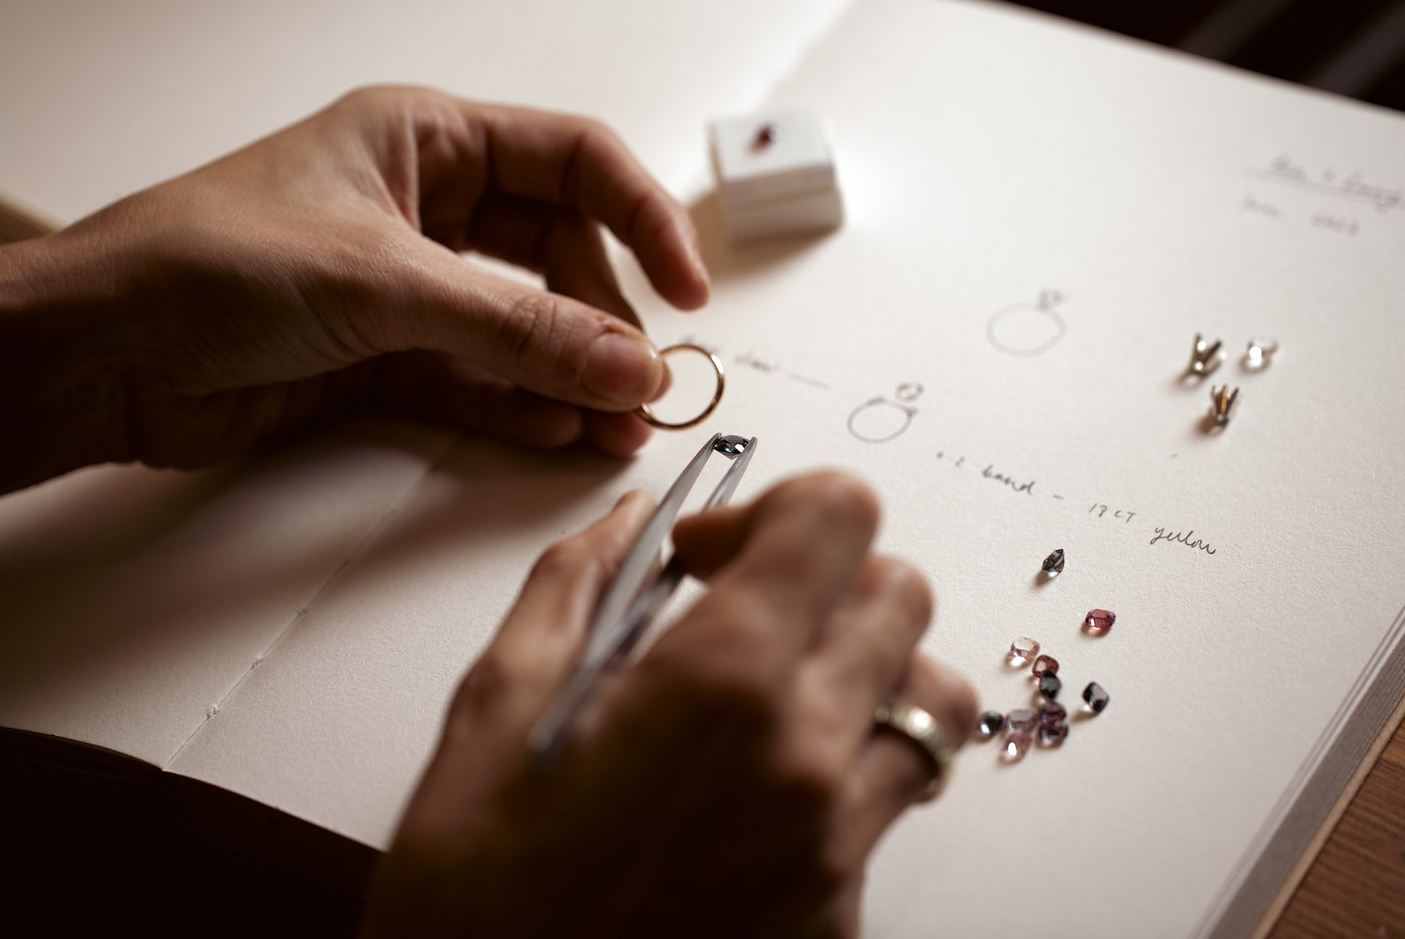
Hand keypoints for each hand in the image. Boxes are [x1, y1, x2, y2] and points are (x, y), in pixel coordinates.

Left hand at [0, 86, 707, 502]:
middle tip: (643, 379)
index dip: (641, 219)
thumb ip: (517, 326)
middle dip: (605, 319)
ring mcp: (404, 288)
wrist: (97, 356)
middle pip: (557, 256)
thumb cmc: (199, 262)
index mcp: (425, 141)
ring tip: (618, 424)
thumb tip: (623, 358)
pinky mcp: (380, 358)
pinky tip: (559, 432)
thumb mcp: (385, 280)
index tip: (685, 286)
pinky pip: (476, 380)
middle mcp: (422, 209)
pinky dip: (520, 407)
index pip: (573, 163)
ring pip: (520, 327)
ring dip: (572, 376)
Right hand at [362, 472, 977, 937]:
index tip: (710, 555)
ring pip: (931, 702)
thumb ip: (574, 591)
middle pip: (901, 595)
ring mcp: (836, 845)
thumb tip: (625, 527)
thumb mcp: (492, 715)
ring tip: (778, 698)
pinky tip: (759, 795)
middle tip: (743, 614)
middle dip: (826, 580)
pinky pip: (891, 803)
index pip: (838, 516)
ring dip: (865, 673)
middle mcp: (804, 759)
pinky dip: (848, 771)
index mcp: (718, 684)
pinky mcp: (842, 915)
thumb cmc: (473, 908)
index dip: (777, 507)